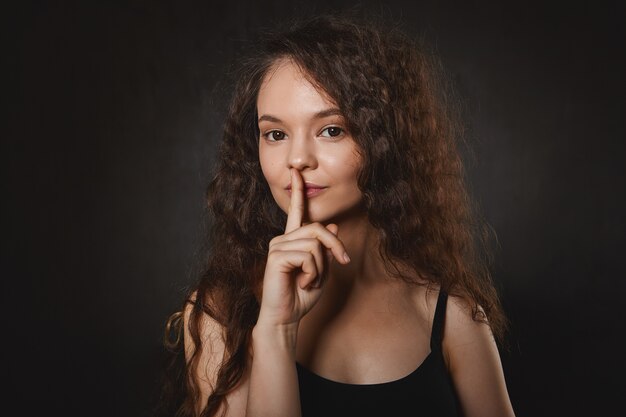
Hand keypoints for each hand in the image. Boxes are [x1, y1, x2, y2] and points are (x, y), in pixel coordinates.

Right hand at [257, 168, 350, 327]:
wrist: (285, 318)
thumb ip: (325, 249)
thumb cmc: (301, 297)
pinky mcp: (276, 257)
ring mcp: (277, 246)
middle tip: (343, 261)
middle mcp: (282, 239)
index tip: (296, 172)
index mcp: (292, 240)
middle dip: (335, 246)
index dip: (298, 192)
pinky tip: (301, 282)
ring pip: (316, 244)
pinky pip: (309, 256)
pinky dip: (313, 272)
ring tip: (309, 281)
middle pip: (318, 229)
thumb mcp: (321, 271)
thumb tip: (332, 224)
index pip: (296, 212)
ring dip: (321, 268)